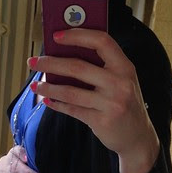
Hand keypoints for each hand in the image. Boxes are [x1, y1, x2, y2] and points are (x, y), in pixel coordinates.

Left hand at [28, 28, 159, 172]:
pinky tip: (47, 100)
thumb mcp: (122, 81)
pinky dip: (57, 104)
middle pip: (78, 67)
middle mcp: (120, 83)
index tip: (56, 36)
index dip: (77, 35)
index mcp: (125, 67)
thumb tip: (64, 53)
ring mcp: (111, 103)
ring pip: (70, 91)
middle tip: (33, 62)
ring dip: (48, 87)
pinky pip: (72, 109)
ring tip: (35, 85)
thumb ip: (101, 67)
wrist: (138, 137)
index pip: (101, 42)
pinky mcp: (101, 121)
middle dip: (51, 63)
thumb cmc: (124, 103)